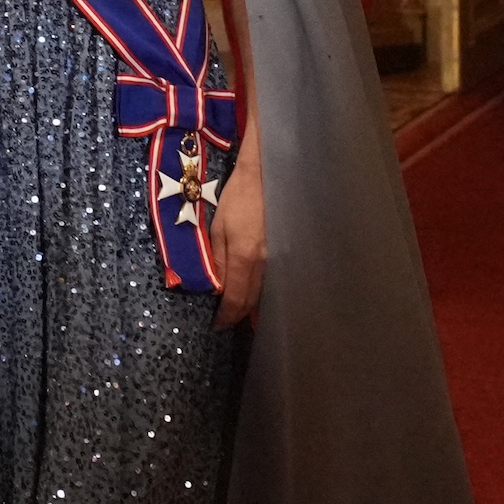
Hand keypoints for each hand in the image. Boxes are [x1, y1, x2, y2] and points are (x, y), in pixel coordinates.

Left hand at [207, 163, 266, 328]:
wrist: (267, 177)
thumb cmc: (236, 198)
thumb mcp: (217, 228)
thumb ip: (218, 261)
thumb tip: (216, 289)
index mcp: (245, 256)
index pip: (236, 299)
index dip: (227, 316)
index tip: (217, 326)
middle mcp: (267, 263)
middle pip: (253, 301)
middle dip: (238, 316)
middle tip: (226, 323)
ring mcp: (281, 259)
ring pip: (265, 293)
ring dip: (251, 307)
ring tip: (238, 314)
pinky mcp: (287, 253)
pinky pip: (273, 280)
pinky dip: (263, 292)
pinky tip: (255, 295)